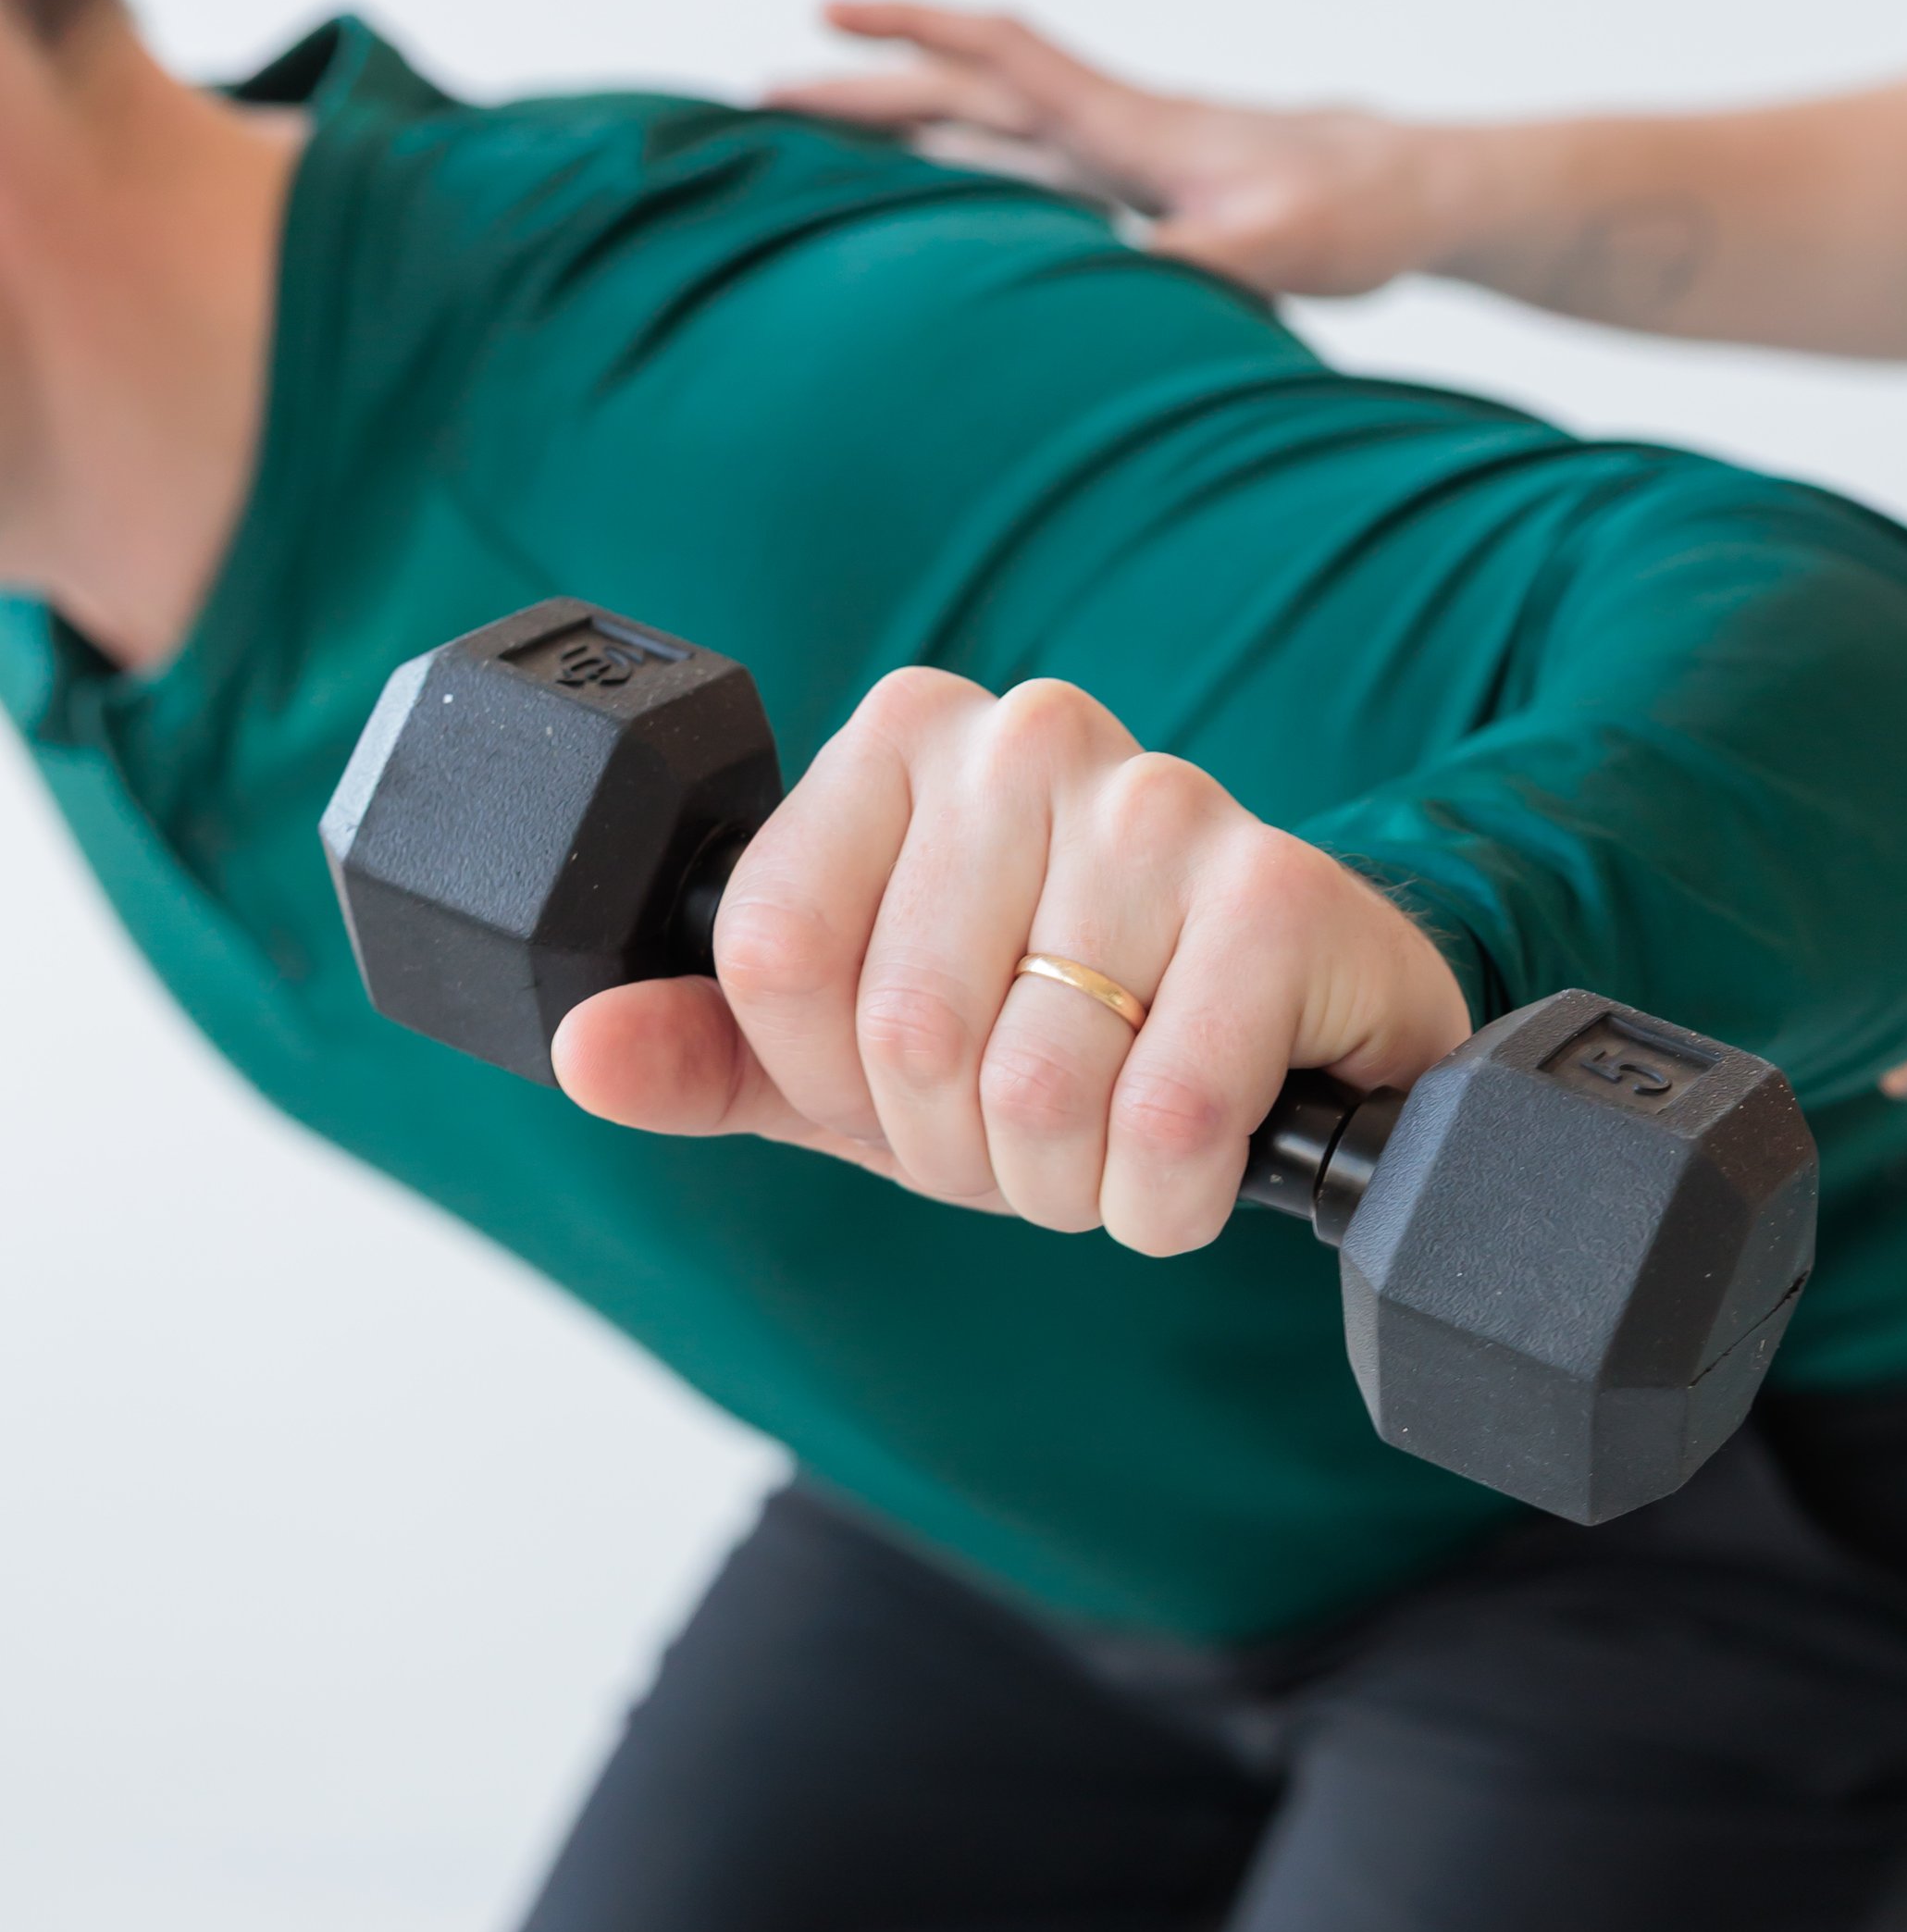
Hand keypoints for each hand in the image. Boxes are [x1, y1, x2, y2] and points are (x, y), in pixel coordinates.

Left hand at [551, 667, 1469, 1249]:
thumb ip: (709, 1052)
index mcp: (901, 741)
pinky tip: (1195, 1150)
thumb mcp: (853, 1058)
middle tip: (1032, 1128)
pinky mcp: (1280, 890)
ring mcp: (1160, 800)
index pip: (770, 956)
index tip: (907, 1084)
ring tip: (1117, 1134)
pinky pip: (1168, 1116)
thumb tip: (582, 1052)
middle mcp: (1025, 736)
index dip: (831, 1082)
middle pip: (904, 1036)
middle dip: (964, 1150)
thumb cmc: (1064, 1030)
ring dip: (1071, 1183)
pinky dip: (1167, 1196)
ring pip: (1037, 1086)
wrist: (1298, 1028)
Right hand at [766, 0, 1450, 296]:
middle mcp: (1106, 132)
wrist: (1407, 190)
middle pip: (964, 97)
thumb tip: (1100, 286)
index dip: (917, 31)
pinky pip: (1022, 181)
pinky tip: (928, 198)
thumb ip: (1182, 264)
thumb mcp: (1270, 246)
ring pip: (983, 137)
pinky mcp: (1135, 198)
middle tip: (764, 94)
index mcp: (1125, 125)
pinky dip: (961, 178)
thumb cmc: (1349, 210)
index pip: (1002, 55)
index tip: (830, 8)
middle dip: (866, 90)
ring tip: (815, 141)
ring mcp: (1116, 164)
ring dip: (901, 134)